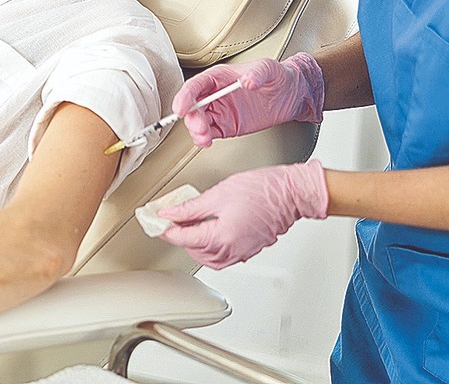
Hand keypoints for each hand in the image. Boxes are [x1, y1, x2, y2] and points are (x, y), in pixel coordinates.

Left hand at [158, 160, 327, 268]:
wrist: (290, 193)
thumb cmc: (262, 189)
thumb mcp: (218, 193)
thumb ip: (190, 207)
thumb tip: (170, 213)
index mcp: (221, 237)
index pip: (184, 239)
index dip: (167, 229)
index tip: (157, 221)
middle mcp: (231, 250)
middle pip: (194, 252)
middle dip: (180, 237)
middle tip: (170, 220)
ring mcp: (241, 252)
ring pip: (208, 259)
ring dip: (194, 246)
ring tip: (188, 226)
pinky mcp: (249, 250)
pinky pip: (223, 257)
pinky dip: (210, 249)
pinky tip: (208, 233)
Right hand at [174, 52, 324, 147]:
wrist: (292, 95)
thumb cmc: (278, 77)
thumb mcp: (270, 69)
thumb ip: (257, 73)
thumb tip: (246, 81)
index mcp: (220, 77)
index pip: (196, 85)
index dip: (186, 96)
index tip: (181, 108)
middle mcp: (216, 94)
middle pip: (193, 106)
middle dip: (192, 118)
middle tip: (199, 127)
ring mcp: (220, 111)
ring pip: (198, 122)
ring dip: (196, 131)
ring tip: (204, 138)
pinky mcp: (227, 126)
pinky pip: (209, 133)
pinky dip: (203, 139)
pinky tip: (206, 142)